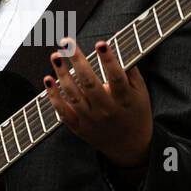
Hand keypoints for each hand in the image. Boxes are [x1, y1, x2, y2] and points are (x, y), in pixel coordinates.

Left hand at [43, 36, 152, 167]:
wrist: (129, 147)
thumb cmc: (135, 113)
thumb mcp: (142, 94)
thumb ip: (131, 72)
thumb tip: (119, 48)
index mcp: (124, 100)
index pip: (116, 77)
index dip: (109, 60)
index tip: (101, 44)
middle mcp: (106, 110)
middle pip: (90, 83)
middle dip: (77, 61)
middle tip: (67, 43)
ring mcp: (90, 120)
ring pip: (73, 95)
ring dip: (62, 74)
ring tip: (55, 56)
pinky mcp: (79, 128)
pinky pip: (63, 112)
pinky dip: (53, 97)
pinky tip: (48, 80)